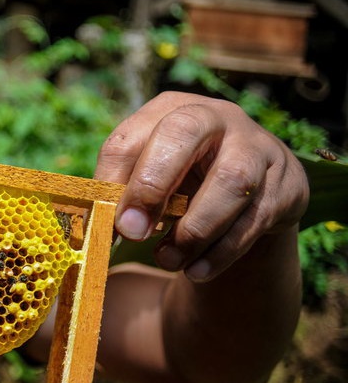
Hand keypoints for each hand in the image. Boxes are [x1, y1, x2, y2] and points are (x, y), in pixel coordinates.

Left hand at [96, 91, 308, 281]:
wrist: (253, 191)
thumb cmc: (186, 181)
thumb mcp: (152, 178)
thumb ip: (124, 196)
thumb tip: (95, 227)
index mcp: (169, 111)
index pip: (129, 137)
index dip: (112, 180)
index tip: (106, 223)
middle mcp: (216, 117)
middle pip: (184, 132)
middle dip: (152, 184)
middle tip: (133, 233)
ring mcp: (257, 146)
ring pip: (231, 181)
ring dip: (194, 230)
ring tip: (168, 261)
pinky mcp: (287, 182)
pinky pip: (256, 218)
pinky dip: (222, 251)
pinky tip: (197, 271)